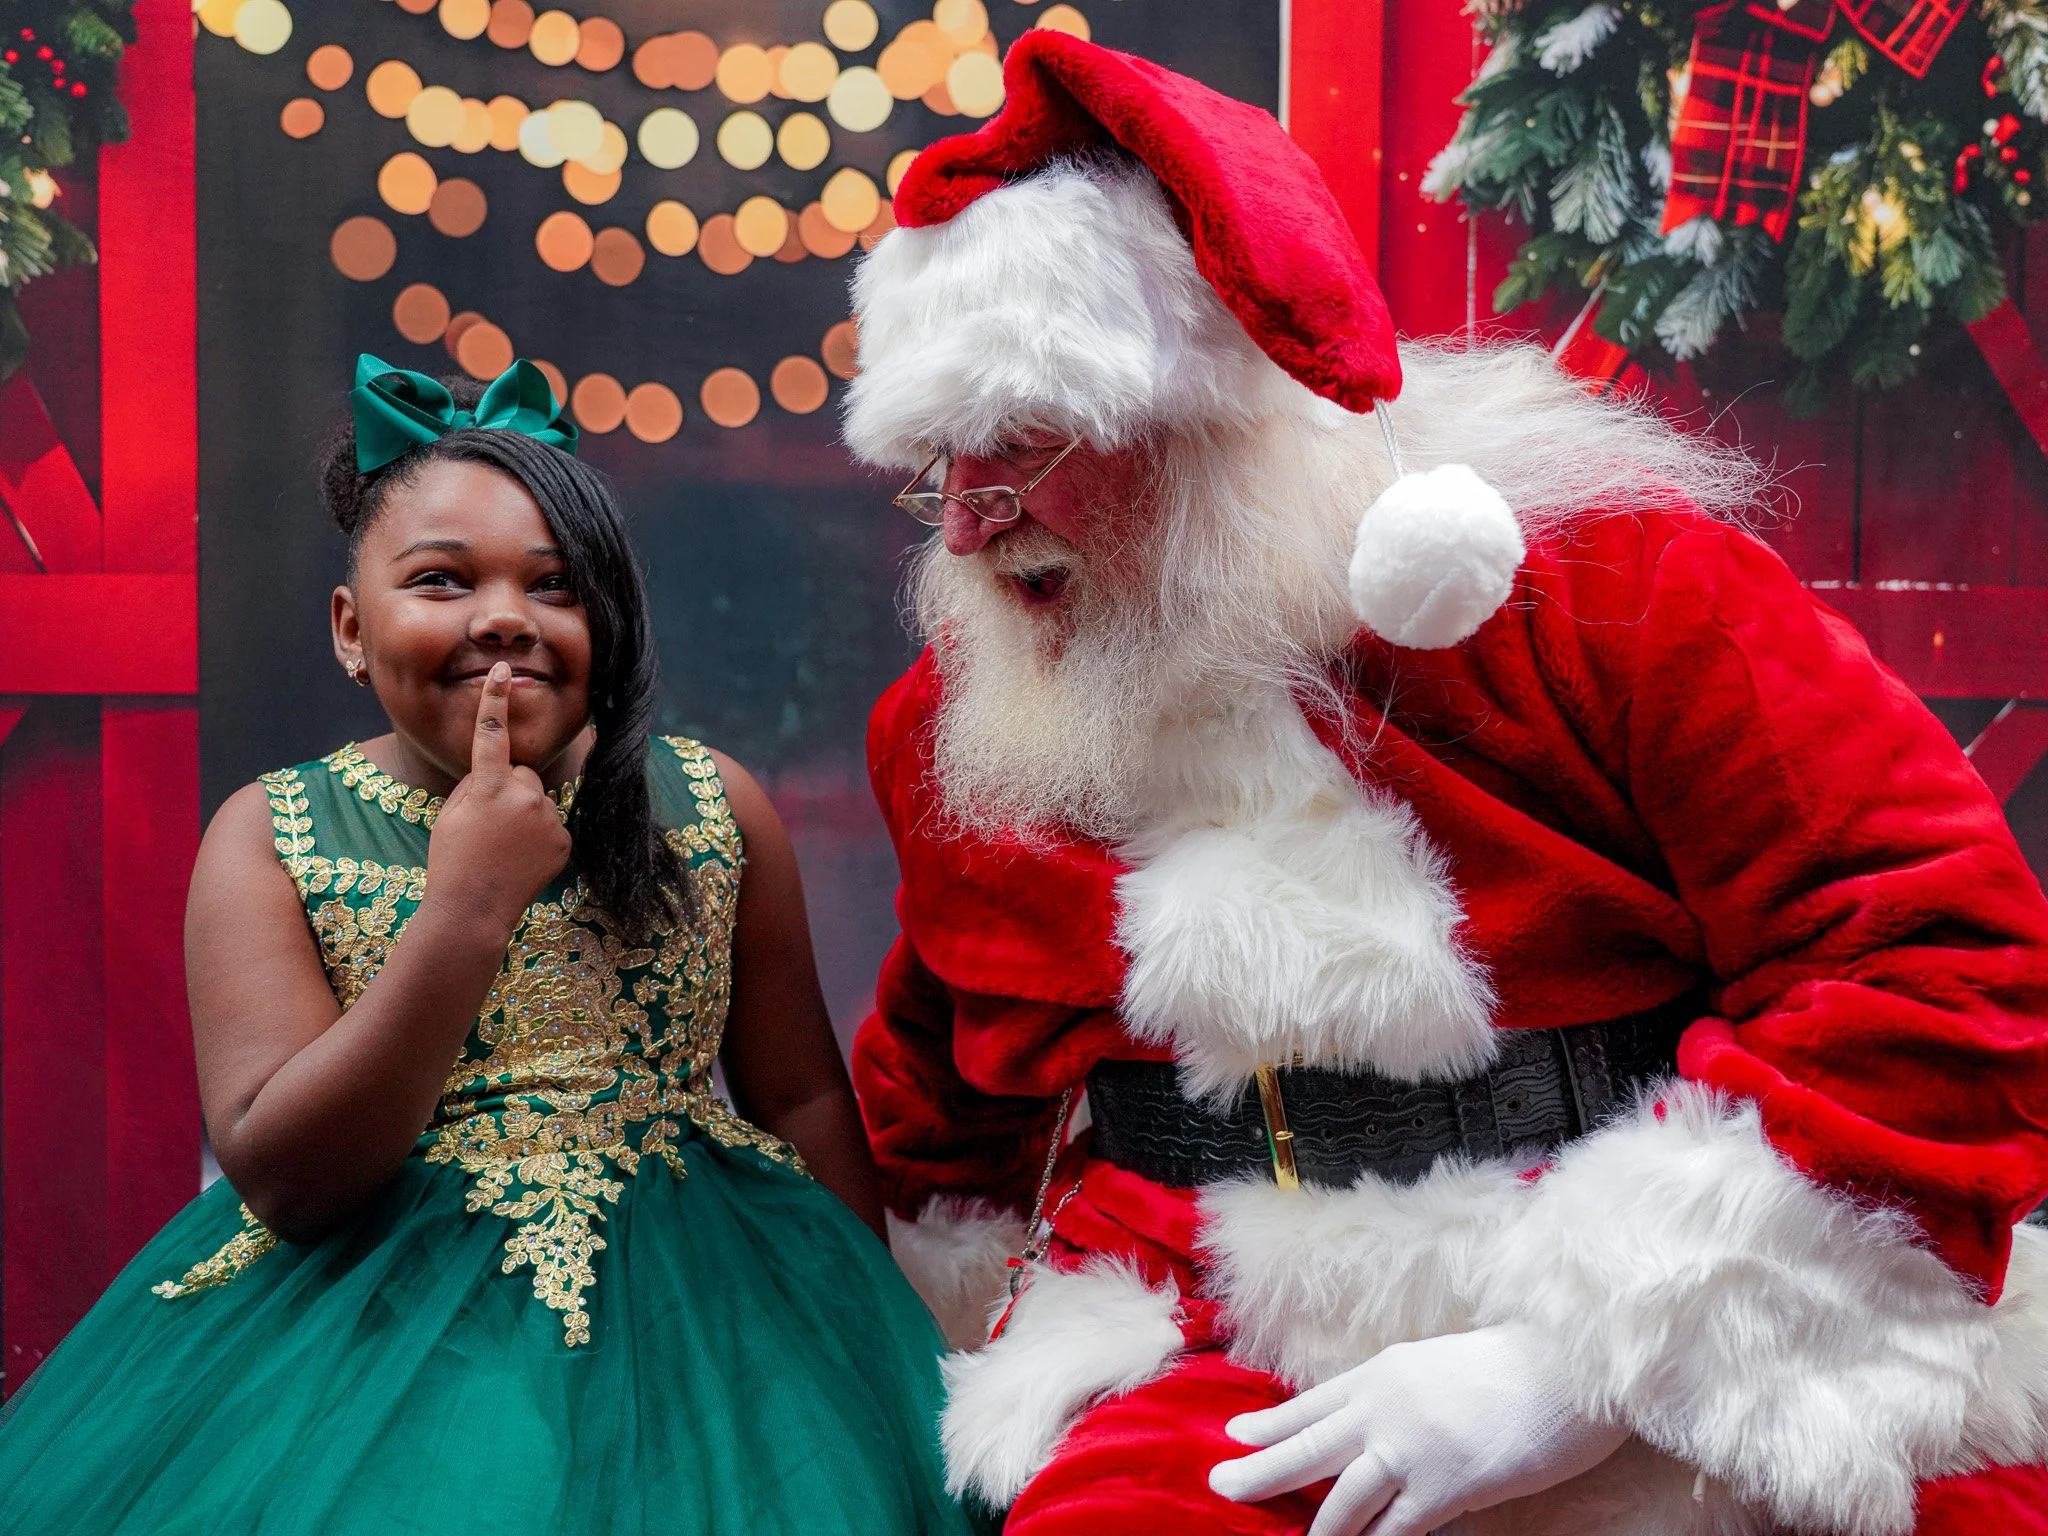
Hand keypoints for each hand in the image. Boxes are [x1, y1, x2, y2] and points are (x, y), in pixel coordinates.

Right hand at [424, 662, 573, 936]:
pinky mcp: (564, 839)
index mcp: (488, 786)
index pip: (491, 734)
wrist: (473, 911)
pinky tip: (520, 858)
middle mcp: (524, 796)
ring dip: (522, 813)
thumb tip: (499, 771)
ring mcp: (548, 818)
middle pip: (520, 774)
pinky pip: (550, 823)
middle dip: (506, 790)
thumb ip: (476, 783)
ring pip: (536, 799)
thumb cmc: (452, 860)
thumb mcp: (452, 814)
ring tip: (502, 847)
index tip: (504, 670)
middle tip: (486, 826)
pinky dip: (538, 836)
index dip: (495, 700)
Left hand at [1208, 1324, 1628, 1535]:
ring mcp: (1408, 1452)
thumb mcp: (1435, 1367)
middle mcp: (1382, 1410)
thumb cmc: (1512, 1366)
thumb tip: (1373, 1426)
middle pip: (1305, 1447)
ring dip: (1318, 1530)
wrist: (1566, 1368)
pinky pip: (1395, 1530)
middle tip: (1219, 1484)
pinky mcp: (1442, 1490)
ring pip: (1341, 1501)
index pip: (1311, 1404)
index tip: (1234, 1433)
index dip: (1270, 1422)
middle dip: (1259, 1470)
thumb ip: (1399, 1397)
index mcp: (1381, 1374)